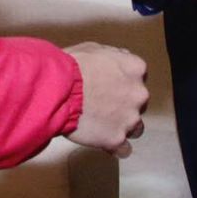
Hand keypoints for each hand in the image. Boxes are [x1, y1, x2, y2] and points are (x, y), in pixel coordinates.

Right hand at [64, 42, 147, 156]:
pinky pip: (124, 149)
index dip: (123, 83)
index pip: (138, 78)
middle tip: (103, 106)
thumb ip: (112, 57)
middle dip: (123, 105)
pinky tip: (105, 143)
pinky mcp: (116, 138)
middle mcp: (138, 94)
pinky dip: (116, 147)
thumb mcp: (93, 48)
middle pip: (138, 103)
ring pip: (135, 127)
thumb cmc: (70, 67)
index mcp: (135, 68)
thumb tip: (117, 60)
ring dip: (122, 126)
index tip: (111, 87)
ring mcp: (129, 118)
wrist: (57, 89)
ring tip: (103, 126)